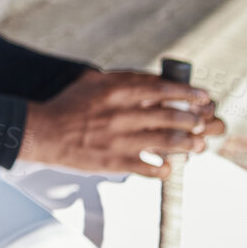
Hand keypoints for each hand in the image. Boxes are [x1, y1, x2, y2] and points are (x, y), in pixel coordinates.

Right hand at [19, 68, 223, 176]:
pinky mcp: (116, 161)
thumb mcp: (91, 82)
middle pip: (172, 115)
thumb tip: (151, 79)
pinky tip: (168, 167)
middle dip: (193, 119)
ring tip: (196, 145)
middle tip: (202, 123)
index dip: (189, 92)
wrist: (42, 132)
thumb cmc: (67, 105)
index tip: (204, 97)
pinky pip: (151, 167)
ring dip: (188, 144)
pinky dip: (165, 168)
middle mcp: (122, 113)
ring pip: (169, 141)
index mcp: (116, 91)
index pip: (163, 88)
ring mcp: (121, 139)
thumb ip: (121, 79)